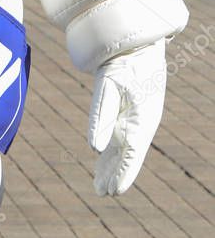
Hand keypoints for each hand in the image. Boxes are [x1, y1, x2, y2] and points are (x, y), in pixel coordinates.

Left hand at [88, 40, 165, 196]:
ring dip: (112, 166)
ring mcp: (138, 118)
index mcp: (142, 119)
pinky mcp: (132, 112)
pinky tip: (103, 161)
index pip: (131, 153)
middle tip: (102, 193)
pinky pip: (122, 136)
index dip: (122, 173)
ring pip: (123, 148)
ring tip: (101, 186)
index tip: (114, 192)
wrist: (136, 43)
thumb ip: (101, 118)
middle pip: (127, 155)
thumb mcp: (108, 87)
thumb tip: (94, 148)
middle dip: (115, 175)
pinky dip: (112, 150)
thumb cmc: (123, 63)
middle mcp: (142, 122)